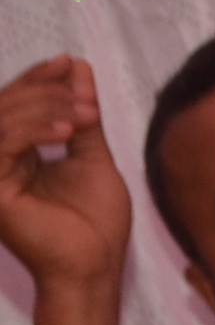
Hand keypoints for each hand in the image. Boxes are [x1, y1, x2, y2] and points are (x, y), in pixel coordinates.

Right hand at [0, 56, 133, 293]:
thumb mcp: (91, 153)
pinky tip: (67, 130)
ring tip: (83, 115)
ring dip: (43, 107)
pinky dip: (32, 129)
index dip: (36, 79)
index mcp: (16, 158)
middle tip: (80, 90)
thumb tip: (77, 68)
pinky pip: (1, 146)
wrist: (96, 264)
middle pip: (1, 108)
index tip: (68, 61)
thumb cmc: (95, 220)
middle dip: (41, 88)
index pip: (13, 106)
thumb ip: (80, 114)